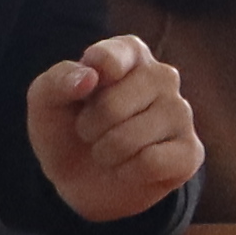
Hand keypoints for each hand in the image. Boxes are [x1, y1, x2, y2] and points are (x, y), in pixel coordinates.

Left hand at [28, 35, 199, 222]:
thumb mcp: (45, 103)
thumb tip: (90, 76)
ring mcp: (181, 112)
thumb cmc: (65, 129)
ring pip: (130, 139)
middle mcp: (163, 76)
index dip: (89, 82)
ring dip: (106, 153)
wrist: (80, 180)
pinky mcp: (190, 150)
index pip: (110, 57)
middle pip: (112, 106)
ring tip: (109, 149)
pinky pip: (150, 163)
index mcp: (129, 54)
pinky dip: (126, 172)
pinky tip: (130, 167)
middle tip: (90, 131)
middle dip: (88, 128)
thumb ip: (57, 81)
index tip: (84, 89)